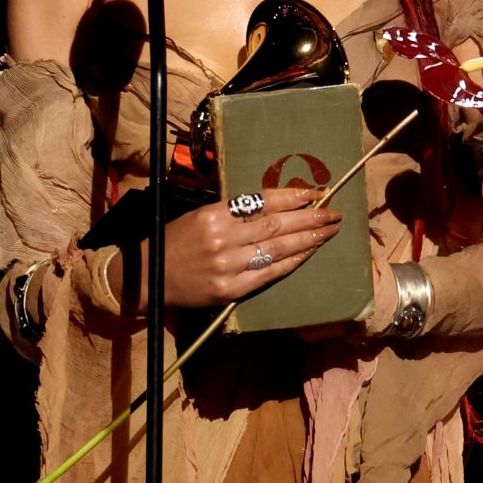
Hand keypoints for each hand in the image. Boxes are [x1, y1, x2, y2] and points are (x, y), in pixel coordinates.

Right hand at [161, 187, 341, 308]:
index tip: (315, 193)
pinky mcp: (230, 289)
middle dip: (309, 218)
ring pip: (277, 249)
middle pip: (276, 225)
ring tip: (328, 231)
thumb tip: (276, 205)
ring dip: (308, 240)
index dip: (292, 197)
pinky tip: (308, 253)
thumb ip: (234, 211)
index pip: (262, 202)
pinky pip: (269, 274)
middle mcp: (223, 239)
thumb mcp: (201, 214)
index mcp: (215, 215)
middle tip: (333, 213)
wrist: (149, 276)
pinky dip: (291, 262)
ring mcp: (227, 266)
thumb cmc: (176, 240)